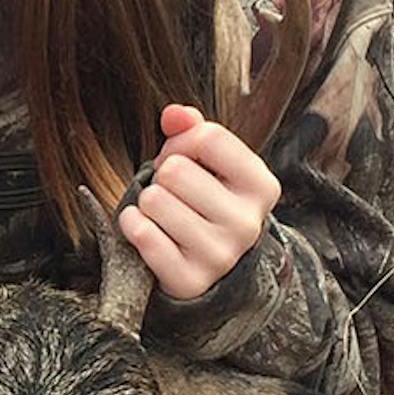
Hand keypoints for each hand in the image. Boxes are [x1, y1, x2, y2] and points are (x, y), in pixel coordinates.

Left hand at [116, 104, 280, 299]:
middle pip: (175, 169)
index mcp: (262, 187)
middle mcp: (248, 223)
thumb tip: (174, 114)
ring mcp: (220, 255)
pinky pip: (141, 233)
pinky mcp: (189, 280)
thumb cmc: (204, 200)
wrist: (207, 265)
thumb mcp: (209, 163)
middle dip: (162, 174)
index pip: (209, 137)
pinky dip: (132, 224)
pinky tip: (147, 229)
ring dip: (147, 201)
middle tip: (172, 191)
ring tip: (163, 212)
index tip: (182, 157)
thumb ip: (191, 130)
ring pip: (154, 200)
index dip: (182, 141)